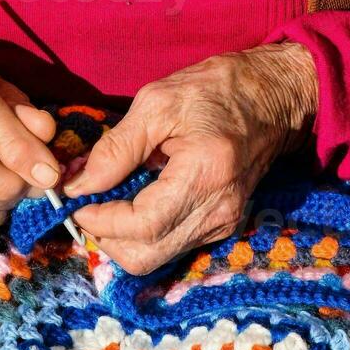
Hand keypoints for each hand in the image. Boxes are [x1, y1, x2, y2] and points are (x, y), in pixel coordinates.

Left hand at [67, 42, 317, 274]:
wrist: (273, 98)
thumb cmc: (216, 90)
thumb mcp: (156, 103)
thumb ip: (115, 148)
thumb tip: (78, 185)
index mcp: (204, 176)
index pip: (141, 226)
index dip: (99, 221)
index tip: (76, 200)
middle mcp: (218, 212)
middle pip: (145, 257)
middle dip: (105, 238)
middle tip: (86, 205)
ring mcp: (223, 225)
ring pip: (155, 259)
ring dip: (120, 239)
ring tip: (106, 203)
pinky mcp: (221, 227)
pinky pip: (170, 247)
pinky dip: (141, 235)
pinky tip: (132, 204)